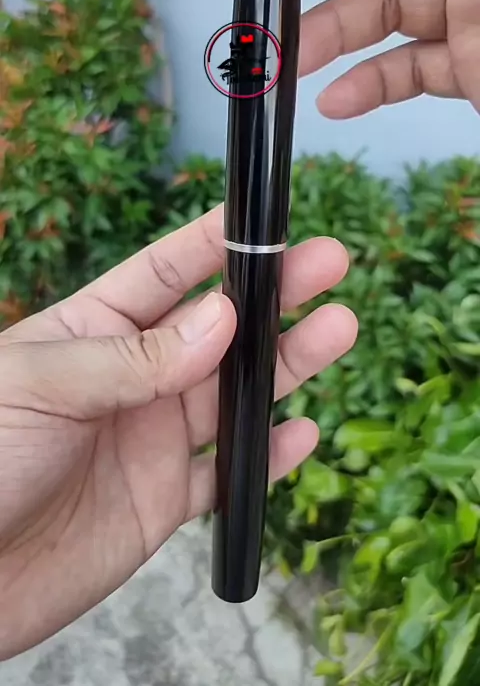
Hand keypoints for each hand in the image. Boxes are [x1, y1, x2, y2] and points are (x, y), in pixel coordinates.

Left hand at [0, 206, 355, 658]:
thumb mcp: (41, 386)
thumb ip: (132, 357)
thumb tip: (221, 318)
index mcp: (92, 331)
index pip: (162, 273)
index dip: (214, 243)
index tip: (263, 222)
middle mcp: (131, 377)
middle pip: (216, 328)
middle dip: (273, 295)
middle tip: (328, 264)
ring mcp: (151, 437)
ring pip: (233, 394)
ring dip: (286, 365)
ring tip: (338, 328)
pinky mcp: (164, 498)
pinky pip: (226, 474)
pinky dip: (266, 458)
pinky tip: (301, 433)